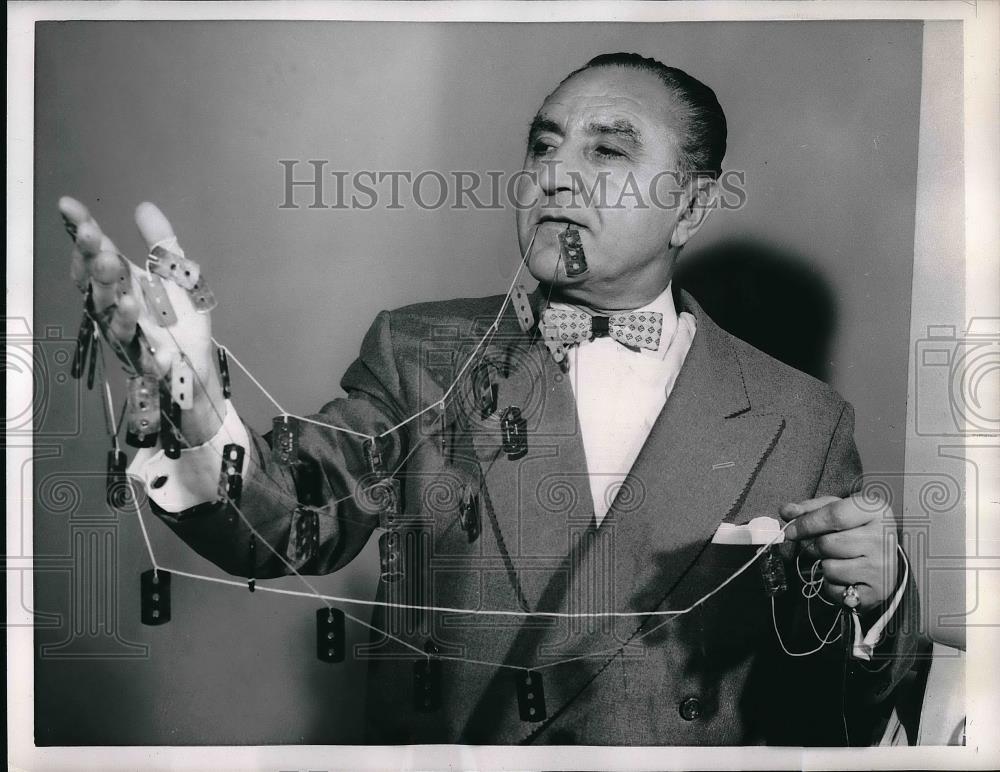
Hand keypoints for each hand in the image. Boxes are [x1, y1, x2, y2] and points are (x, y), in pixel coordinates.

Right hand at [60, 197, 223, 445]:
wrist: (196, 370)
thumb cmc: (179, 324)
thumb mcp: (177, 276)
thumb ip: (162, 244)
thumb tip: (143, 206)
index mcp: (122, 285)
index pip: (96, 255)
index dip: (82, 232)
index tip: (69, 207)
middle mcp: (116, 309)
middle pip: (97, 285)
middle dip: (95, 264)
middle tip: (97, 243)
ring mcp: (129, 338)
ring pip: (112, 319)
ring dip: (115, 302)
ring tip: (122, 284)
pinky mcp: (146, 365)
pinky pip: (143, 358)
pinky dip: (146, 349)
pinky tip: (149, 333)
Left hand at [780, 494, 899, 613]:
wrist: (886, 560)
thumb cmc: (857, 531)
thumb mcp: (838, 511)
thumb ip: (810, 509)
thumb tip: (786, 511)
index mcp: (875, 511)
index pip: (834, 515)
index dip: (807, 523)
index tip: (791, 531)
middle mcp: (883, 538)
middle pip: (827, 543)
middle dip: (816, 547)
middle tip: (824, 546)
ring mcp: (883, 566)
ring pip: (830, 568)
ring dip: (825, 566)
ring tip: (840, 560)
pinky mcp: (877, 591)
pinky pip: (836, 589)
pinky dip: (832, 584)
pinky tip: (846, 576)